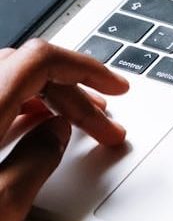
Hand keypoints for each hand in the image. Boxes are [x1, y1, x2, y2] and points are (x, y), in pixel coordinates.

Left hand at [0, 39, 128, 220]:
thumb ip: (36, 160)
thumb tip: (55, 133)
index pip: (42, 61)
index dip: (86, 68)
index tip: (114, 88)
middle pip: (27, 71)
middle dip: (74, 93)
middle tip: (106, 125)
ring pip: (6, 83)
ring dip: (47, 98)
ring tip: (78, 125)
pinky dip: (18, 107)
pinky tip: (35, 131)